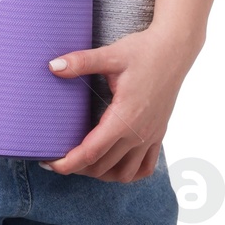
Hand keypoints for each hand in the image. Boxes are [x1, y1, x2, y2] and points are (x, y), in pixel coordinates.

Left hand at [40, 23, 203, 180]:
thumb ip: (80, 62)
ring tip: (81, 163)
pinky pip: (146, 167)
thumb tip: (52, 66)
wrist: (175, 51)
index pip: (92, 152)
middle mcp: (139, 133)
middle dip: (78, 168)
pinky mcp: (158, 134)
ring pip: (125, 173)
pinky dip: (128, 173)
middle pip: (104, 166)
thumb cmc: (143, 52)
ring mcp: (151, 136)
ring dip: (102, 173)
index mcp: (125, 117)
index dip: (68, 162)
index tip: (49, 163)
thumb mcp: (110, 55)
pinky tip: (114, 165)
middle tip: (56, 157)